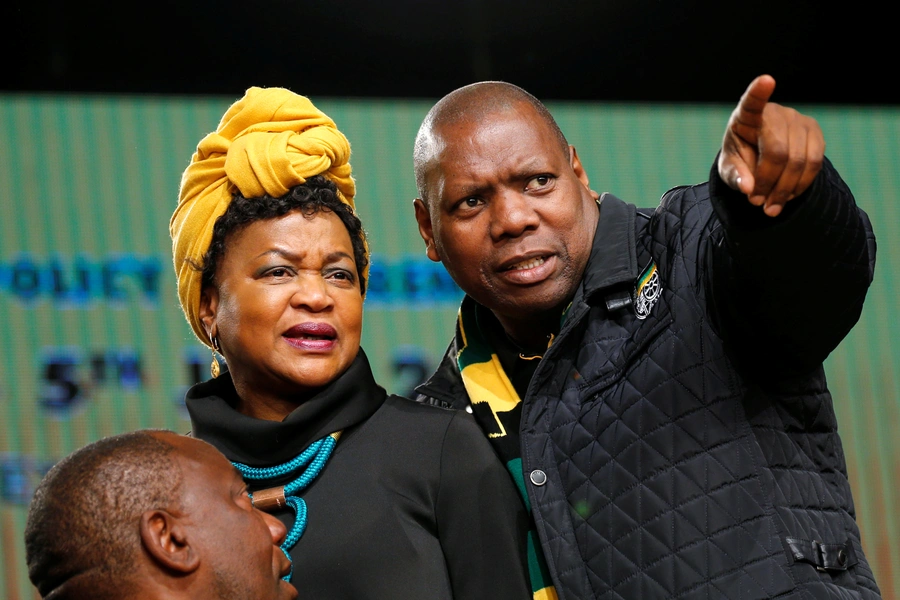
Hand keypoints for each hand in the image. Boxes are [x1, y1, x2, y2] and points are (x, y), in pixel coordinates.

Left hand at [717, 75, 824, 216]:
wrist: (761, 158)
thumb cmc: (740, 160)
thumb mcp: (730, 170)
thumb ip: (735, 177)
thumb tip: (749, 188)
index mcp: (746, 117)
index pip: (752, 103)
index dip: (758, 92)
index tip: (765, 80)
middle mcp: (775, 113)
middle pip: (778, 152)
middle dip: (768, 183)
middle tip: (756, 204)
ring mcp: (798, 120)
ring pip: (800, 161)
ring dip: (785, 190)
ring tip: (770, 207)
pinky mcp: (815, 132)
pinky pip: (815, 163)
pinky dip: (801, 185)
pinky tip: (787, 196)